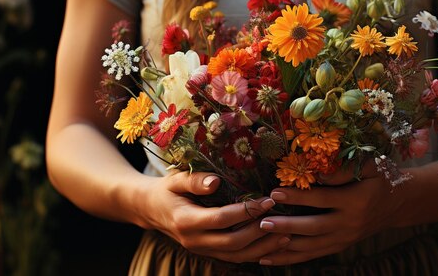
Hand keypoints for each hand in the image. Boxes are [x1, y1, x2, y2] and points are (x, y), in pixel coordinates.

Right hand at [136, 170, 290, 262]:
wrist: (150, 210)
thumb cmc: (166, 189)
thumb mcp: (175, 179)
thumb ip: (194, 180)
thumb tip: (215, 182)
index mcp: (186, 220)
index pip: (221, 219)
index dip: (245, 211)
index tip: (267, 200)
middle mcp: (194, 240)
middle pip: (233, 242)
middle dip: (260, 231)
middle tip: (283, 217)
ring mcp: (202, 250)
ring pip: (237, 255)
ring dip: (263, 247)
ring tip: (287, 235)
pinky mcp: (210, 252)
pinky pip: (236, 257)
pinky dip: (256, 253)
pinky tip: (275, 245)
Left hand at [257, 160, 408, 265]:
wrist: (398, 203)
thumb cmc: (380, 177)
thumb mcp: (368, 165)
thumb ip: (343, 169)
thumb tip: (317, 174)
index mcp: (355, 200)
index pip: (322, 199)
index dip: (298, 196)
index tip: (275, 191)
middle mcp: (349, 223)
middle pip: (314, 227)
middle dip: (287, 226)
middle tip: (263, 223)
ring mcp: (345, 238)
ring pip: (311, 246)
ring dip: (285, 247)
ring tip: (260, 244)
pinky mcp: (340, 246)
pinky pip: (313, 254)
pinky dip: (291, 258)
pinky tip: (269, 258)